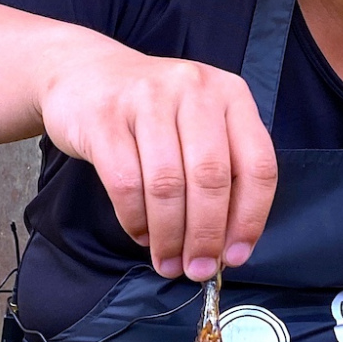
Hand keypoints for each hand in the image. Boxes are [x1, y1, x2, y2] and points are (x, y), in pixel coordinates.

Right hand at [37, 40, 277, 280]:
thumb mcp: (199, 126)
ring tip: (167, 261)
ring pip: (167, 184)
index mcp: (231, 95)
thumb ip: (221, 173)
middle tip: (197, 269)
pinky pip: (126, 183)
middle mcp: (194, 89)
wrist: (86, 73)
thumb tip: (227, 247)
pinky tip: (141, 234)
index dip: (250, 219)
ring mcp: (147, 99)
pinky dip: (136, 220)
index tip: (236, 257)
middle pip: (210, 178)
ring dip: (169, 235)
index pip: (256, 165)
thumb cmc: (153, 112)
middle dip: (205, 236)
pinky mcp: (105, 117)